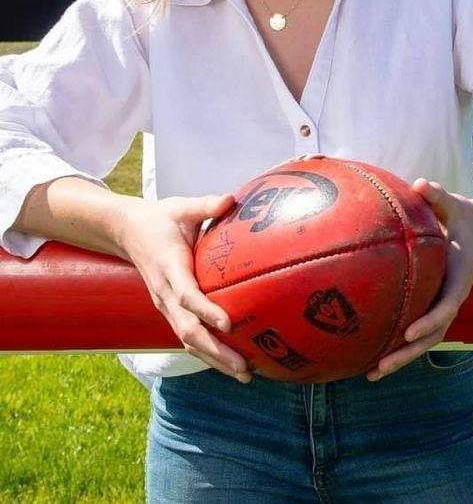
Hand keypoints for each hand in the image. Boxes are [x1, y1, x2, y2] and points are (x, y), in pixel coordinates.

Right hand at [117, 193, 251, 382]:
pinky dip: (208, 352)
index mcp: (170, 268)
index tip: (229, 322)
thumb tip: (231, 199)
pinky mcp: (170, 311)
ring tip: (244, 374)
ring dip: (214, 359)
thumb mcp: (181, 207)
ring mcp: (165, 306)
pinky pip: (188, 337)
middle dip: (216, 350)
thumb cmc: (160, 218)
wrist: (126, 231)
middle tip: (244, 366)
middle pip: (188, 330)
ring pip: (188, 341)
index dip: (206, 310)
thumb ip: (205, 205)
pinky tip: (232, 363)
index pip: (187, 295)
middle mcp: (165, 294)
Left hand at [367, 178, 472, 380]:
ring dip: (400, 358)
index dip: (429, 321)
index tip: (409, 333)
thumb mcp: (455, 203)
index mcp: (459, 277)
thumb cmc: (462, 215)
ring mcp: (442, 304)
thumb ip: (439, 195)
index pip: (446, 305)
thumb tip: (421, 184)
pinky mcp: (433, 305)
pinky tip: (370, 355)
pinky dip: (397, 344)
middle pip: (432, 334)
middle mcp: (451, 296)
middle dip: (407, 353)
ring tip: (371, 373)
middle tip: (381, 366)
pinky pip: (416, 329)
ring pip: (424, 340)